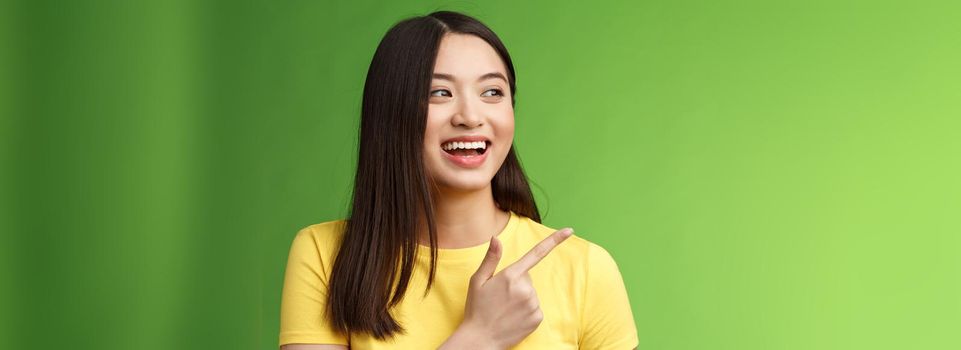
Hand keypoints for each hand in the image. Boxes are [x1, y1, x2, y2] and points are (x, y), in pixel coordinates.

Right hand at [455, 228, 573, 348]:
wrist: (480, 339)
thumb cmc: (476, 309)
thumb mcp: (478, 281)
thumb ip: (491, 258)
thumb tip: (496, 237)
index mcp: (510, 275)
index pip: (536, 253)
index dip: (554, 240)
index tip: (569, 230)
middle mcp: (525, 288)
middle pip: (527, 278)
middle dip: (516, 283)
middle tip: (500, 297)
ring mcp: (532, 304)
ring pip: (531, 293)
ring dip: (521, 298)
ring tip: (505, 309)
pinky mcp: (537, 318)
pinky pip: (535, 307)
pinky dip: (526, 311)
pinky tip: (513, 317)